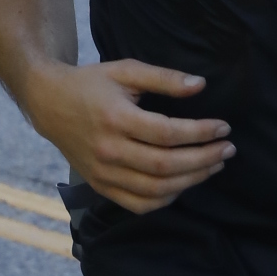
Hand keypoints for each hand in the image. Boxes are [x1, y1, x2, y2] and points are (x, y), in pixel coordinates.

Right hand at [24, 56, 233, 215]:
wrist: (49, 103)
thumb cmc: (91, 84)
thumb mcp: (126, 71)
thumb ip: (164, 78)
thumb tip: (200, 86)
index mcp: (116, 119)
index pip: (167, 133)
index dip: (200, 133)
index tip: (223, 127)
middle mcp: (109, 150)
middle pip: (165, 166)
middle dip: (204, 160)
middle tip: (227, 150)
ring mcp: (103, 173)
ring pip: (155, 189)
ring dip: (191, 180)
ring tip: (213, 165)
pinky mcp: (100, 186)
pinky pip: (138, 204)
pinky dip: (165, 199)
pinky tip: (183, 183)